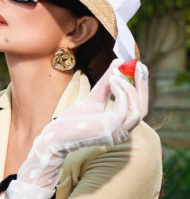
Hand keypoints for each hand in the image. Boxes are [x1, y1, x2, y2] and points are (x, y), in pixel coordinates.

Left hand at [0, 60, 148, 198]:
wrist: (57, 135)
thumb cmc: (73, 120)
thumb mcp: (93, 98)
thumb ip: (106, 84)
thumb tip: (118, 63)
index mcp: (121, 126)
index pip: (140, 106)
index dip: (142, 87)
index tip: (139, 67)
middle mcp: (122, 132)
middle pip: (143, 108)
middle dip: (142, 85)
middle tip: (137, 65)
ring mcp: (118, 134)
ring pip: (137, 110)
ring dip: (130, 88)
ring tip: (116, 74)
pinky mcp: (110, 131)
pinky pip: (124, 110)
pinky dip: (121, 93)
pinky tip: (112, 81)